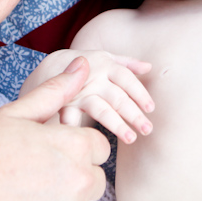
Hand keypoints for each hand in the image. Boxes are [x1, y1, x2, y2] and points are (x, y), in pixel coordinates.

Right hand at [0, 58, 110, 200]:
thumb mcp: (14, 114)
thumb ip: (55, 91)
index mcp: (74, 145)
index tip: (46, 155)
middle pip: (93, 179)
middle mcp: (79, 181)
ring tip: (20, 199)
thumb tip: (83, 65)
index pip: (98, 148)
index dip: (73, 149)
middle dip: (71, 177)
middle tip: (29, 177)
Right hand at [23, 49, 153, 143]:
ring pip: (100, 109)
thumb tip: (149, 67)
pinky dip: (77, 129)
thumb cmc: (86, 64)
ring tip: (131, 138)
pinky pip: (72, 118)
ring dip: (116, 124)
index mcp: (106, 65)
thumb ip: (127, 63)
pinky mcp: (65, 104)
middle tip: (147, 130)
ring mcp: (79, 92)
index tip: (151, 108)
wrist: (51, 66)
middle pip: (117, 97)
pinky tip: (89, 142)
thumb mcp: (105, 58)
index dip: (140, 93)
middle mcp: (93, 78)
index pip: (127, 79)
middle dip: (134, 114)